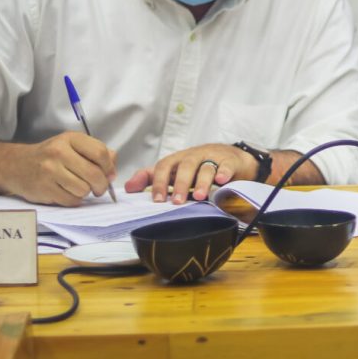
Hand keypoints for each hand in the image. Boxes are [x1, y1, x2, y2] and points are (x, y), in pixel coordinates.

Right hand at [4, 131, 117, 205]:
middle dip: (101, 185)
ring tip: (78, 187)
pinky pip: (71, 201)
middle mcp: (59, 152)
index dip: (109, 167)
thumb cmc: (51, 156)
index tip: (109, 174)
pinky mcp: (44, 189)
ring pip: (83, 189)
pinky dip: (74, 200)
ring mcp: (50, 171)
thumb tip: (112, 172)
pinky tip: (67, 192)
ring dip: (85, 192)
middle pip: (94, 174)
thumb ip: (96, 154)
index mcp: (70, 139)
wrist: (16, 165)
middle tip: (99, 188)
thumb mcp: (73, 146)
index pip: (100, 153)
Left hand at [124, 143, 257, 203]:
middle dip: (180, 184)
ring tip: (199, 196)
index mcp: (177, 160)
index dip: (159, 182)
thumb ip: (151, 178)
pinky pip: (227, 165)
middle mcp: (193, 156)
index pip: (164, 166)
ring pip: (206, 167)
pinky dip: (224, 172)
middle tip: (177, 202)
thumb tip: (127, 188)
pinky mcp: (230, 162)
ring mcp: (212, 158)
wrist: (229, 156)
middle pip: (185, 166)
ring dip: (201, 182)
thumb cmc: (197, 166)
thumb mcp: (173, 171)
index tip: (157, 200)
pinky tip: (222, 180)